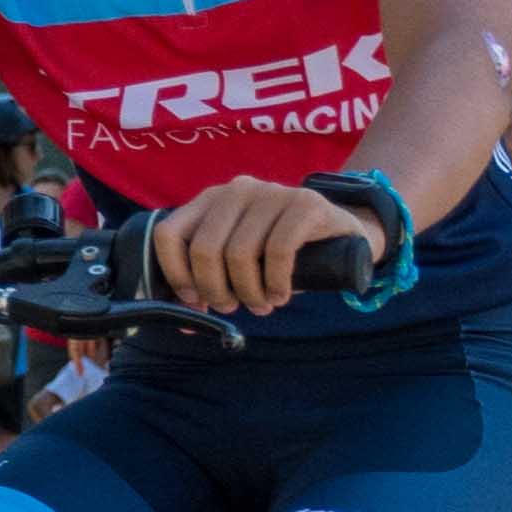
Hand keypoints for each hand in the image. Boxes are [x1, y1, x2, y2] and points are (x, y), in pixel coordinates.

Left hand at [147, 176, 376, 318]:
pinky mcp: (305, 204)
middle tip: (233, 307)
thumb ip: (212, 280)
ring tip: (262, 305)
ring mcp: (272, 193)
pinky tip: (280, 295)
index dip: (176, 274)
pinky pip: (277, 251)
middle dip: (216, 291)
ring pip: (240, 254)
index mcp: (211, 200)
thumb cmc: (282, 252)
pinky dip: (275, 284)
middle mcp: (237, 190)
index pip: (168, 233)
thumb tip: (184, 321)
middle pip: (204, 249)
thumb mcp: (242, 260)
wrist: (343, 235)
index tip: (195, 300)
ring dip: (249, 293)